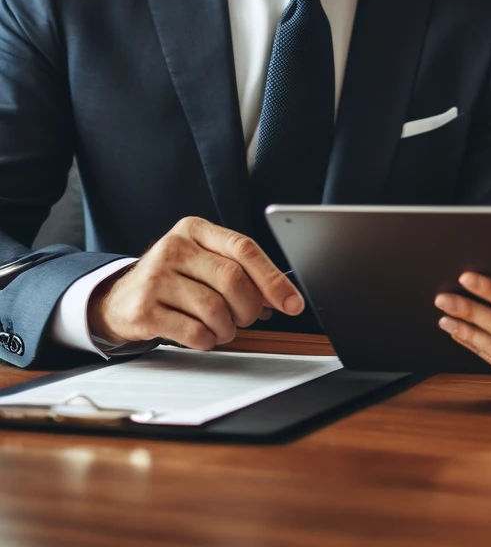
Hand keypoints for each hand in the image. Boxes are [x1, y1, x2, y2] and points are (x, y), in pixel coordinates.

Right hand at [87, 217, 303, 349]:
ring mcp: (155, 277)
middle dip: (249, 307)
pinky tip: (204, 336)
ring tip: (223, 328)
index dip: (273, 279)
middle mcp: (174, 247)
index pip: (244, 249)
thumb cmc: (174, 278)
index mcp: (195, 229)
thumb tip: (283, 297)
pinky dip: (208, 340)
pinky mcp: (143, 309)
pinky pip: (193, 331)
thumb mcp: (205, 262)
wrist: (118, 298)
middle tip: (248, 318)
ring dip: (228, 328)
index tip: (292, 303)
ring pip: (214, 308)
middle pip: (232, 279)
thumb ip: (242, 272)